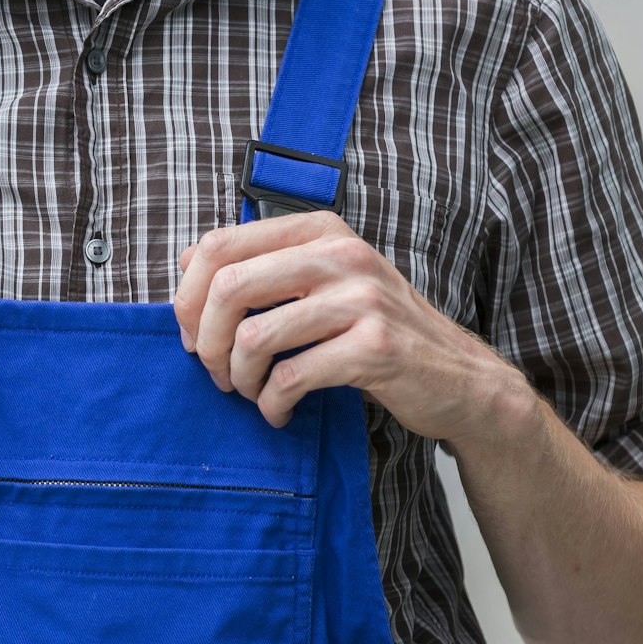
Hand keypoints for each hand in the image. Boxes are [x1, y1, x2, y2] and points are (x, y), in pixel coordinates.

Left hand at [173, 211, 531, 441]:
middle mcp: (341, 254)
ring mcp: (361, 299)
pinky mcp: (374, 347)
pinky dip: (272, 405)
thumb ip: (268, 268)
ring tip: (252, 394)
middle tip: (216, 373)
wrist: (457, 376)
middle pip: (228, 288)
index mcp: (319, 230)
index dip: (188, 297)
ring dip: (240, 379)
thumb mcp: (326, 281)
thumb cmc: (374, 331)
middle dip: (206, 342)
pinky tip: (280, 413)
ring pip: (254, 338)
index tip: (192, 335)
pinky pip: (290, 379)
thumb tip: (185, 270)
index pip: (220, 246)